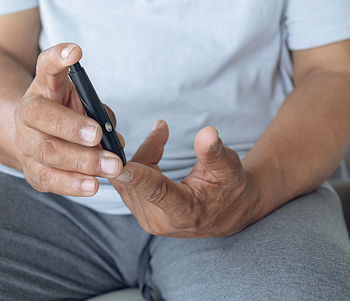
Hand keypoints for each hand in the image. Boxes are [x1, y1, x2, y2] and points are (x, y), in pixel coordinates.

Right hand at [14, 43, 124, 195]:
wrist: (34, 134)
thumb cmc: (66, 111)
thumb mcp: (80, 98)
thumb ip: (97, 110)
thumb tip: (115, 138)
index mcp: (43, 86)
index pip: (46, 65)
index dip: (58, 57)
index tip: (76, 51)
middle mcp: (27, 112)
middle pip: (41, 116)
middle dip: (71, 127)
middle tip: (99, 135)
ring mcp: (25, 142)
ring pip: (46, 152)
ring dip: (81, 161)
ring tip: (110, 167)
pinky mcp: (30, 169)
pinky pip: (48, 179)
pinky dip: (72, 185)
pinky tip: (92, 185)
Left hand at [111, 121, 258, 237]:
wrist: (228, 211)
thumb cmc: (230, 187)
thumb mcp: (229, 168)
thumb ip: (214, 153)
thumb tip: (207, 133)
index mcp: (184, 212)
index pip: (158, 193)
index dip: (138, 178)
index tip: (120, 166)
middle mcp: (160, 220)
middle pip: (138, 178)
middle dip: (147, 150)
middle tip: (162, 129)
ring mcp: (147, 218)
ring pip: (127, 178)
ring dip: (143, 154)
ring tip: (161, 137)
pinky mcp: (140, 212)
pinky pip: (125, 180)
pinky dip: (136, 162)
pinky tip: (152, 151)